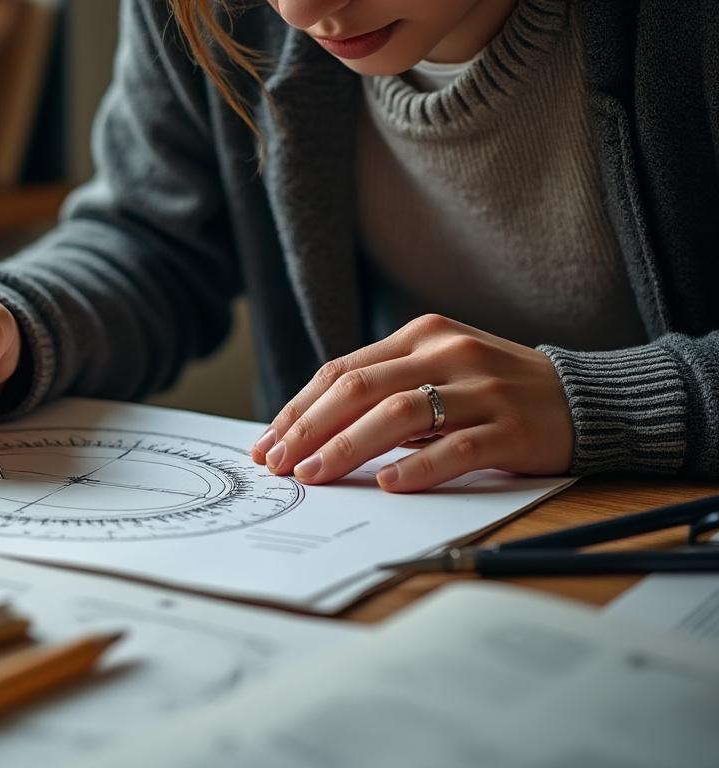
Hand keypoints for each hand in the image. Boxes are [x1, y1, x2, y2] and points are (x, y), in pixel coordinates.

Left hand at [250, 314, 572, 491]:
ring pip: (399, 414)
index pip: (342, 371)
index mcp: (422, 336)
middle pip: (360, 389)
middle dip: (309, 429)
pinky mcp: (511, 428)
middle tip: (278, 464)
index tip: (266, 444)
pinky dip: (417, 468)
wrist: (586, 398)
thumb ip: (384, 390)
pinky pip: (455, 448)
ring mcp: (481, 390)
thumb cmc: (495, 390)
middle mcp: (447, 354)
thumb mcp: (437, 372)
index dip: (298, 410)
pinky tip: (388, 485)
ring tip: (315, 475)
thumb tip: (310, 433)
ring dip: (349, 447)